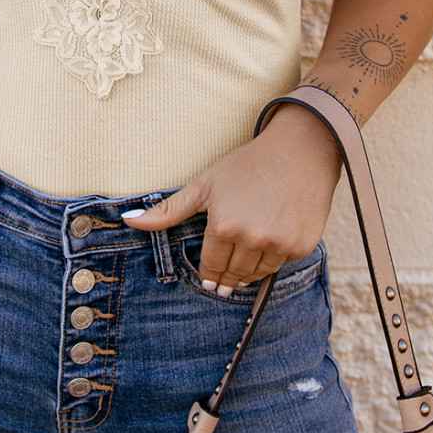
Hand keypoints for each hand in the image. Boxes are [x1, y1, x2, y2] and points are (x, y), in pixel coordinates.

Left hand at [122, 105, 342, 294]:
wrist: (300, 150)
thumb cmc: (247, 165)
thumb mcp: (205, 185)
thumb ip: (168, 211)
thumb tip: (130, 222)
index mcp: (223, 226)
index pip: (211, 267)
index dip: (209, 275)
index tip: (210, 282)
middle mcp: (251, 239)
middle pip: (234, 274)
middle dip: (227, 277)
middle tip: (225, 282)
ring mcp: (279, 243)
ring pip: (258, 273)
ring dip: (249, 271)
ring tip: (247, 259)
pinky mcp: (302, 245)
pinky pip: (282, 264)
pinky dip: (274, 258)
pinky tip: (271, 241)